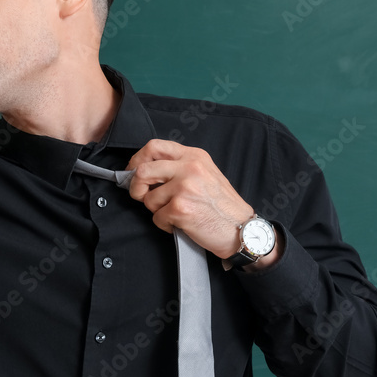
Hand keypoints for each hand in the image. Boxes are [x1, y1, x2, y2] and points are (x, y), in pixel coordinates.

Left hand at [126, 139, 280, 267]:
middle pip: (142, 171)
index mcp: (194, 156)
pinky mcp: (180, 209)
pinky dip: (165, 225)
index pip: (154, 147)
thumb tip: (144, 171)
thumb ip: (179, 167)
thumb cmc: (222, 205)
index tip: (133, 172)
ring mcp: (184, 187)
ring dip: (157, 211)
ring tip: (176, 214)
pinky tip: (181, 224)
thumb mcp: (205, 173)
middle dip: (136, 187)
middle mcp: (189, 168)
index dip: (137, 160)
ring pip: (148, 199)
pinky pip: (157, 218)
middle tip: (142, 197)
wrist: (242, 230)